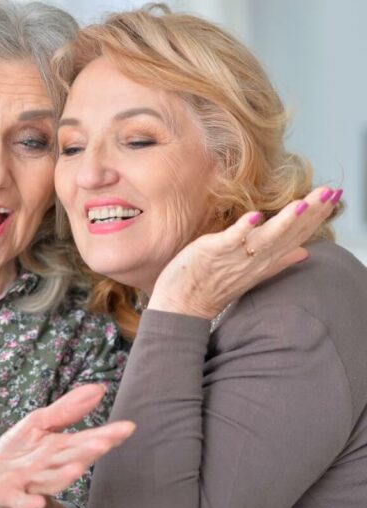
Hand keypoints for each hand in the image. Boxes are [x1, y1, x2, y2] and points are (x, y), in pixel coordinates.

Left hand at [0, 384, 134, 507]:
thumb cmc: (22, 449)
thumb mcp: (41, 422)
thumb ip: (69, 409)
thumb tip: (100, 388)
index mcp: (61, 449)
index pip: (86, 440)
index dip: (106, 434)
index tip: (128, 427)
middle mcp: (51, 467)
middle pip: (72, 458)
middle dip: (88, 452)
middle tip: (104, 442)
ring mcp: (32, 482)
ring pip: (51, 480)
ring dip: (63, 475)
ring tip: (77, 467)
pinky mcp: (11, 495)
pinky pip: (21, 501)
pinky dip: (28, 504)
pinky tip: (37, 503)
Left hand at [148, 186, 339, 318]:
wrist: (183, 305)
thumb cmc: (214, 285)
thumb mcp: (252, 271)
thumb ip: (279, 261)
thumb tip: (304, 253)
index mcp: (267, 260)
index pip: (298, 235)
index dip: (317, 216)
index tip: (335, 196)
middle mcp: (256, 259)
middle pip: (289, 234)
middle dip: (311, 213)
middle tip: (331, 192)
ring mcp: (236, 257)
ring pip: (267, 238)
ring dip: (285, 221)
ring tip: (303, 203)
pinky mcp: (213, 253)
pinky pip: (231, 241)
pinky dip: (242, 229)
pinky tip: (254, 216)